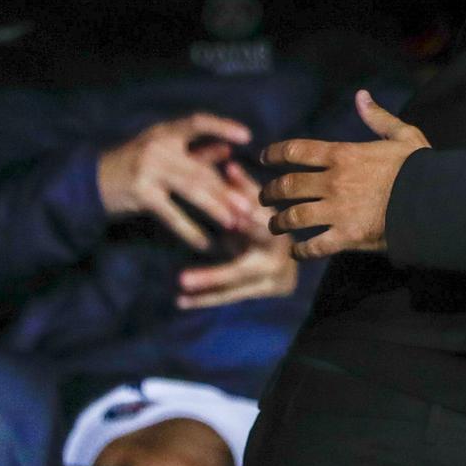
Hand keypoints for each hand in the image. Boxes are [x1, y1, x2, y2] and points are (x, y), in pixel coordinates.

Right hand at [98, 113, 253, 250]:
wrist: (90, 182)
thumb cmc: (135, 165)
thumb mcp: (163, 153)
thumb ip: (197, 152)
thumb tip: (229, 150)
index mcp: (165, 133)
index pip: (196, 122)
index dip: (222, 127)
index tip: (247, 136)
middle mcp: (157, 147)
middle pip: (201, 168)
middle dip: (227, 190)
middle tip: (250, 207)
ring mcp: (148, 170)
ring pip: (191, 189)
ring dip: (215, 208)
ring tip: (235, 223)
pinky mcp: (141, 193)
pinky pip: (172, 214)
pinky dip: (190, 230)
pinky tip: (205, 243)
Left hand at [177, 164, 298, 309]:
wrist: (288, 261)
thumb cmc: (266, 224)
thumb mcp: (258, 206)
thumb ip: (243, 188)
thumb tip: (228, 164)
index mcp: (275, 230)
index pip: (258, 228)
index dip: (244, 226)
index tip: (226, 224)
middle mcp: (274, 259)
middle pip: (241, 270)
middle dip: (213, 276)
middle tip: (182, 279)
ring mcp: (268, 279)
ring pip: (231, 288)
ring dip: (203, 290)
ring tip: (176, 289)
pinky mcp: (259, 292)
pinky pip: (228, 297)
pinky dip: (203, 298)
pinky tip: (179, 301)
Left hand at [261, 91, 429, 259]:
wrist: (435, 201)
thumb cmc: (421, 168)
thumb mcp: (403, 135)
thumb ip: (378, 118)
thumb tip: (361, 96)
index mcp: (342, 155)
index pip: (295, 151)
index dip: (274, 154)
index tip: (264, 158)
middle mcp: (333, 182)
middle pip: (287, 186)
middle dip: (270, 192)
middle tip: (265, 196)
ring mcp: (337, 211)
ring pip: (293, 217)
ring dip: (279, 222)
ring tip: (274, 225)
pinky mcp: (346, 237)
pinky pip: (314, 246)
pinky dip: (301, 251)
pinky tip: (297, 251)